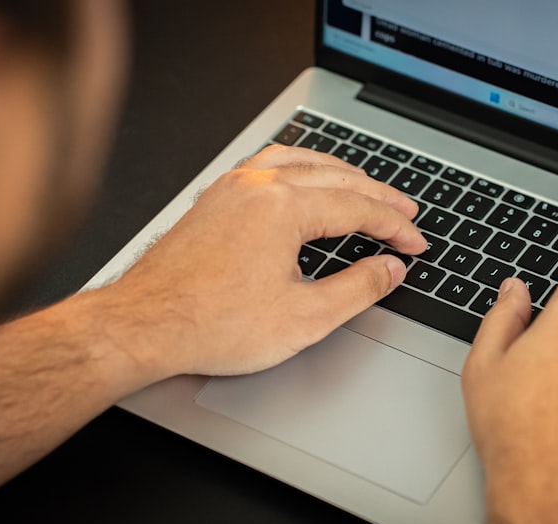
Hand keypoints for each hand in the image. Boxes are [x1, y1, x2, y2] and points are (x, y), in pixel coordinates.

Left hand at [96, 145, 426, 381]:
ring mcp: (232, 188)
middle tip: (403, 213)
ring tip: (364, 187)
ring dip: (340, 174)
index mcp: (284, 207)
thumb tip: (388, 268)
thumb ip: (358, 289)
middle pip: (336, 178)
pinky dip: (301, 169)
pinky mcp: (215, 200)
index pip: (358, 208)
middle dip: (377, 196)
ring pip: (301, 162)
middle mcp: (258, 186)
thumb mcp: (305, 317)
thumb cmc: (210, 323)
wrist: (144, 326)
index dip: (394, 227)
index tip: (413, 244)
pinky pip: (269, 165)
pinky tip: (304, 181)